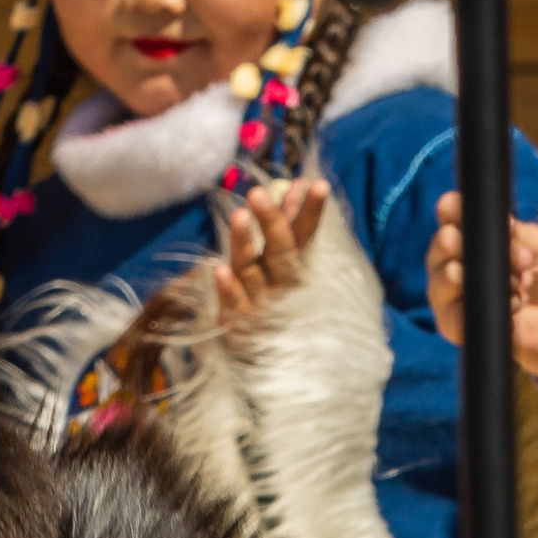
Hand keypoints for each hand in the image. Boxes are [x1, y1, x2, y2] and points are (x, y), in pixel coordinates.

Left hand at [210, 177, 327, 334]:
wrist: (261, 354)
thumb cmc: (272, 294)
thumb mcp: (283, 257)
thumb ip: (290, 222)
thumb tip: (298, 183)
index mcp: (294, 266)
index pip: (305, 234)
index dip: (312, 212)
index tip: (318, 184)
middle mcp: (280, 283)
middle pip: (279, 250)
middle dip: (271, 221)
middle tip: (257, 193)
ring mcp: (260, 302)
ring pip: (250, 270)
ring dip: (243, 244)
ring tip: (238, 216)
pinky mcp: (238, 321)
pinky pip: (233, 303)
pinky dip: (227, 289)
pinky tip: (219, 270)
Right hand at [426, 190, 537, 389]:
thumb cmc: (537, 274)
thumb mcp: (534, 245)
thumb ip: (518, 232)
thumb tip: (506, 227)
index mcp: (463, 232)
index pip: (449, 211)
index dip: (458, 208)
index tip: (485, 217)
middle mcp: (446, 258)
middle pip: (444, 241)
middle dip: (484, 247)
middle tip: (518, 260)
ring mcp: (444, 291)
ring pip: (451, 275)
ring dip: (492, 279)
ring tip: (519, 284)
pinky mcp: (450, 322)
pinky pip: (459, 312)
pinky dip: (494, 306)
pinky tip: (513, 305)